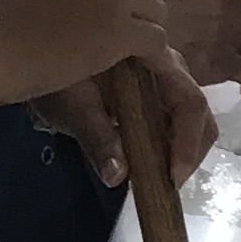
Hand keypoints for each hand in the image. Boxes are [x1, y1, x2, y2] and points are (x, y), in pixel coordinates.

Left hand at [33, 46, 217, 190]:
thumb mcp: (72, 105)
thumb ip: (96, 137)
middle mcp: (168, 67)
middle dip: (189, 151)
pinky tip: (148, 163)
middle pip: (197, 111)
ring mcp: (164, 79)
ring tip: (155, 178)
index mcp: (153, 60)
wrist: (43, 56)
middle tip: (166, 185)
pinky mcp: (156, 93)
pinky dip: (169, 145)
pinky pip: (175, 120)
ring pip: (191, 117)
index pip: (189, 102)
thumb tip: (117, 176)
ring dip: (181, 150)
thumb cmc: (58, 77)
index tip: (172, 178)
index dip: (188, 142)